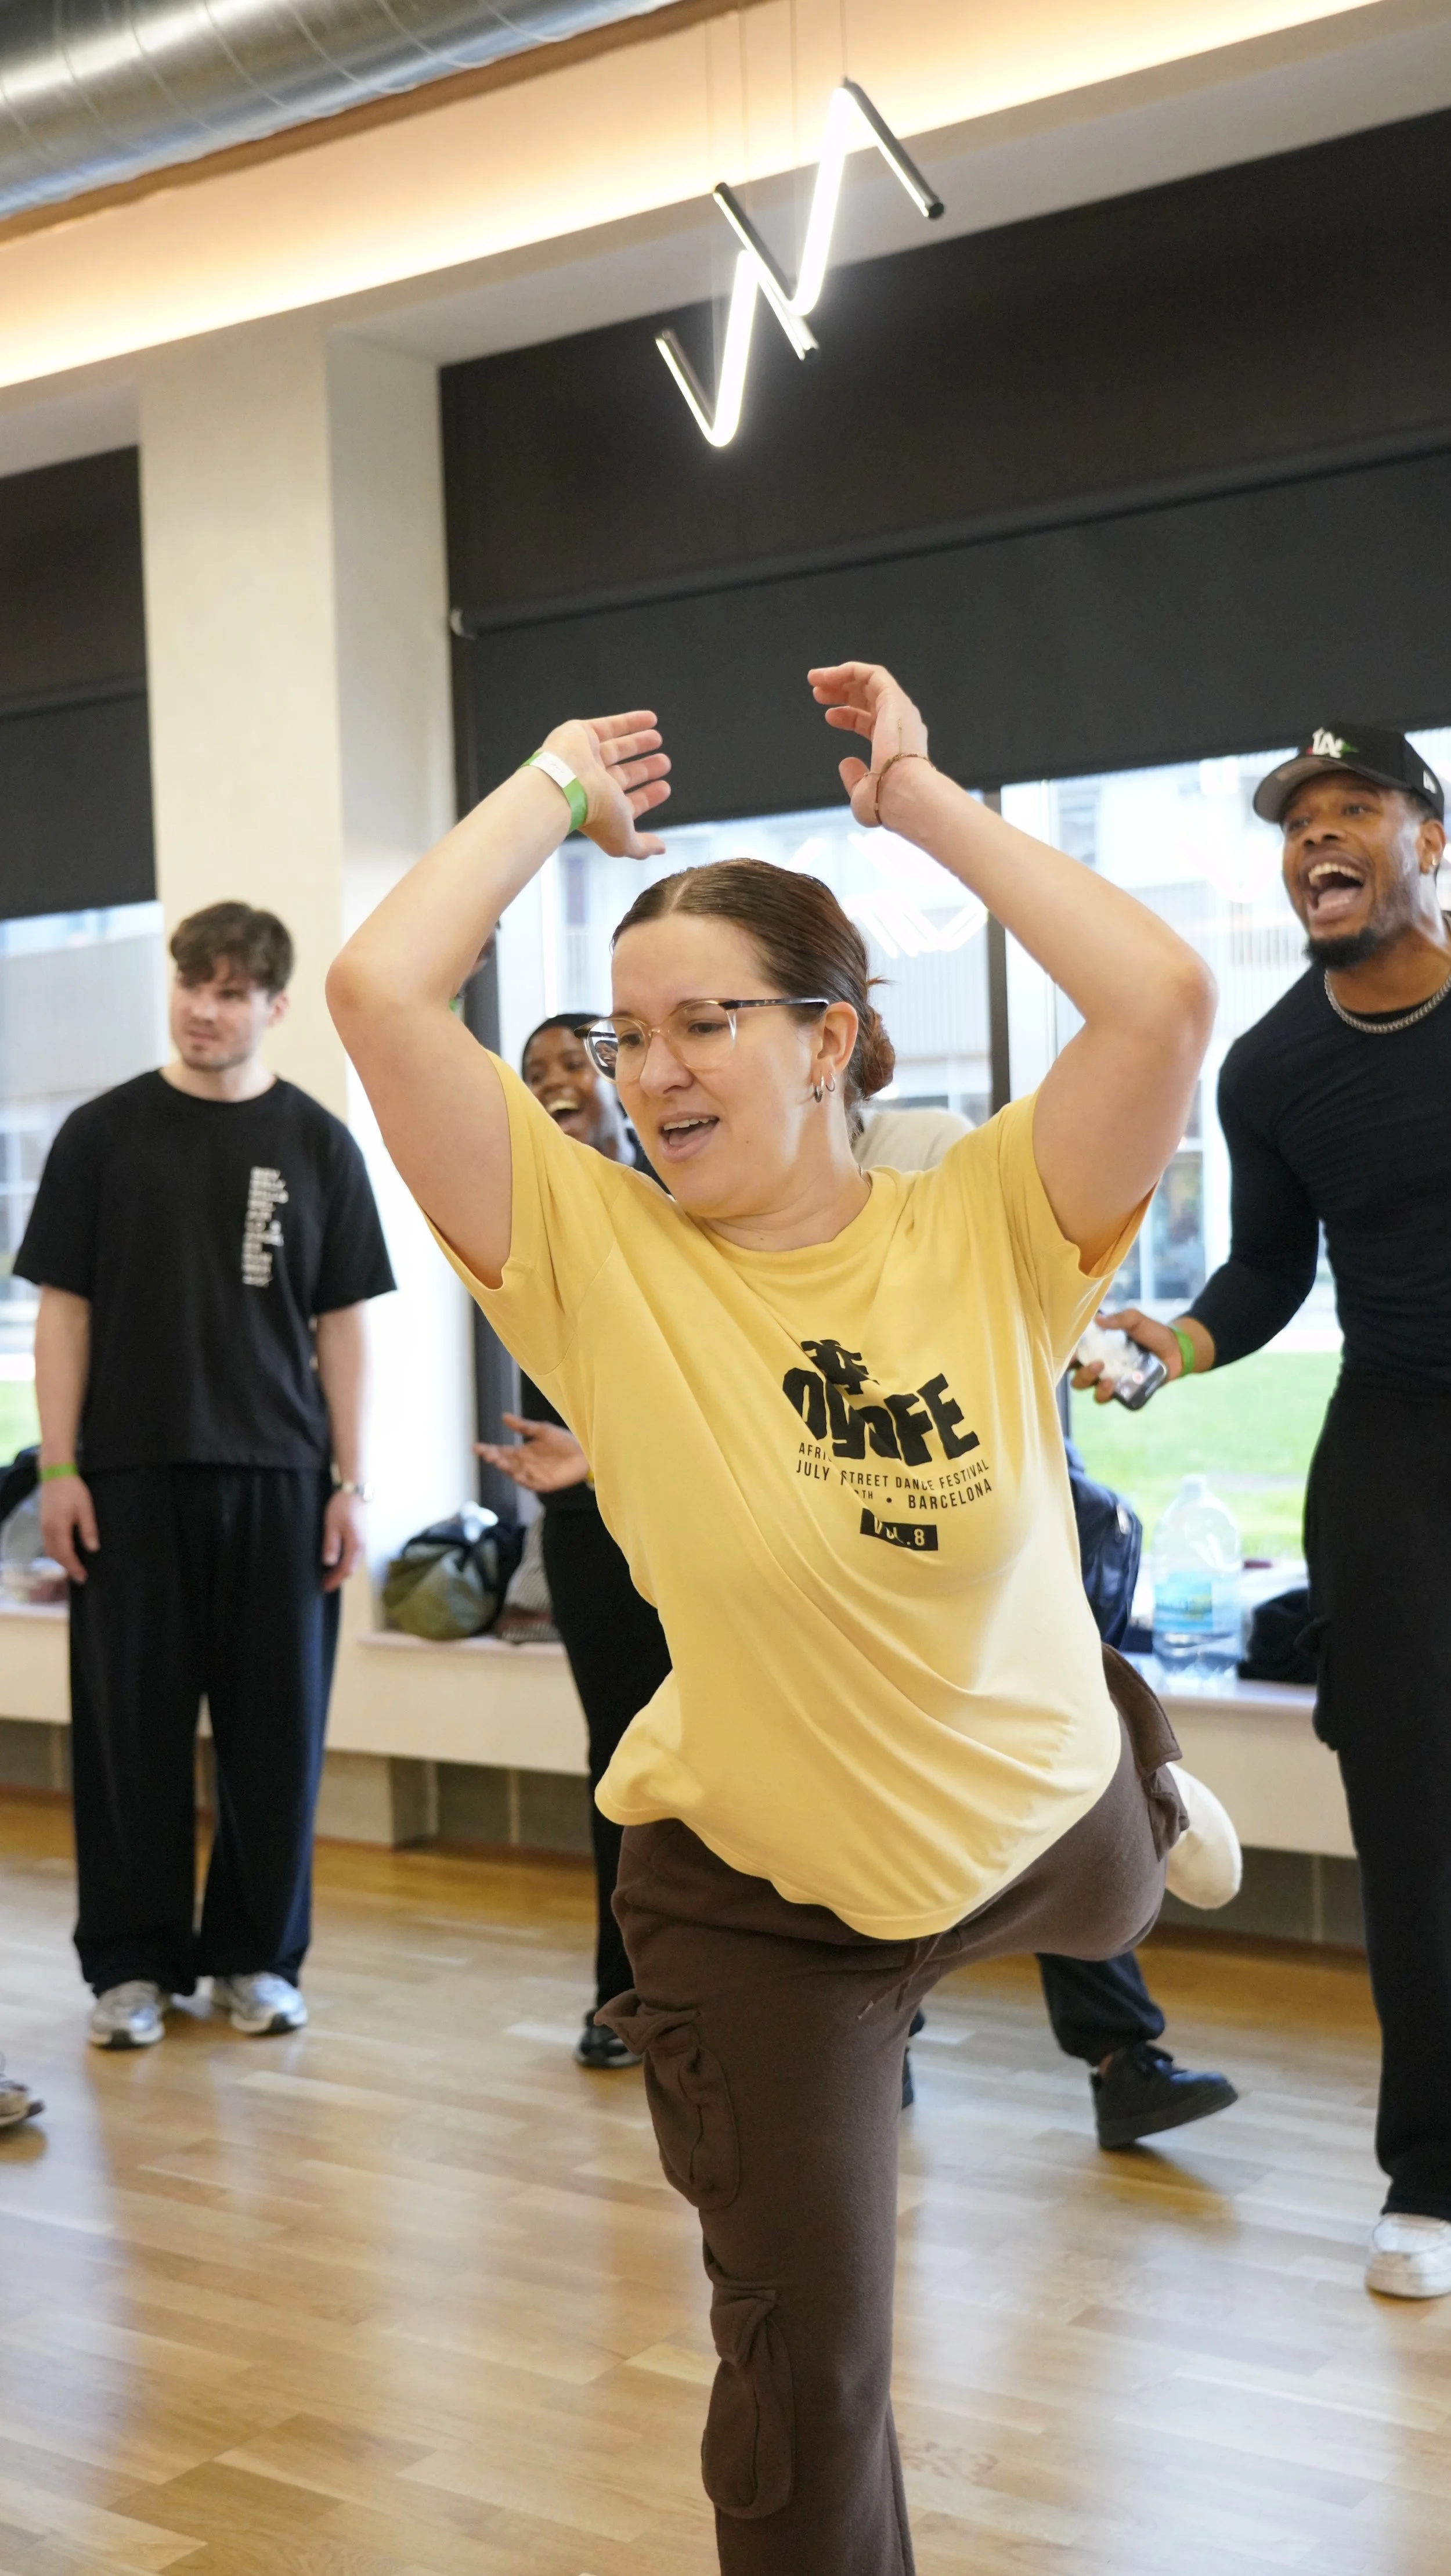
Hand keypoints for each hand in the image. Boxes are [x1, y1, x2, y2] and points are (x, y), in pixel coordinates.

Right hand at [39, 1472, 97, 1583]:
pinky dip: (55, 1552)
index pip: (66, 1554)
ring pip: (49, 1550)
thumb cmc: (73, 1490)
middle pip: (55, 1555)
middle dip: (66, 1568)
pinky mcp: (43, 1523)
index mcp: (58, 1528)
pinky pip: (47, 1544)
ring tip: (72, 1567)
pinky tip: (64, 1553)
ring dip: (60, 1561)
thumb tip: (93, 1549)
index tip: (83, 1577)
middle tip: (79, 1576)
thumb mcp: (85, 1509)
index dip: (74, 1567)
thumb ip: (88, 1529)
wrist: (55, 1475)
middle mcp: (47, 1530)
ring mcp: (43, 1527)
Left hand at [321, 1489, 365, 1591]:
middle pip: (351, 1568)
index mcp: (356, 1545)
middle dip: (338, 1577)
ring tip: (328, 1574)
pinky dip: (344, 1561)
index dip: (335, 1580)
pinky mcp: (360, 1535)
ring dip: (341, 1569)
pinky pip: (353, 1554)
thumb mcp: (332, 1525)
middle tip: (324, 1583)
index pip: (346, 1570)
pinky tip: (335, 1560)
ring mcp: (362, 1541)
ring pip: (352, 1561)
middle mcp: (362, 1545)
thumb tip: (328, 1563)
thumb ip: (331, 1544)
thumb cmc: (342, 1507)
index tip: (325, 1587)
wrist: (355, 1491)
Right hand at [475, 1416, 591, 1493]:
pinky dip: (522, 1479)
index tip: (476, 1447)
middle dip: (495, 1458)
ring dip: (506, 1468)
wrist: (585, 1452)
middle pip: (505, 1463)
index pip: (501, 1451)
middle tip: (487, 1453)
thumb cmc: (564, 1440)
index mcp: (522, 1452)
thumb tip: (503, 1416)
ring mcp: (533, 1475)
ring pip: (514, 1473)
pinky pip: (529, 1483)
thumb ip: (523, 1426)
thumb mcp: (542, 1430)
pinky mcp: (543, 1484)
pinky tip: (516, 1473)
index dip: (488, 1450)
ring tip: (499, 1461)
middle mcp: (524, 1464)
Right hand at [542, 712, 671, 859]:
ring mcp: (587, 757)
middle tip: (664, 763)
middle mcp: (593, 782)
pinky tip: (651, 719)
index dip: (647, 796)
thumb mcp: (624, 839)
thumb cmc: (594, 815)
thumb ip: (642, 846)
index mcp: (601, 807)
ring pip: (617, 748)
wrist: (565, 786)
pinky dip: (630, 722)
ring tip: (658, 739)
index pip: (628, 802)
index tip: (664, 788)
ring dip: (638, 743)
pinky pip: (609, 725)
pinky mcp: (582, 734)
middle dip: (644, 769)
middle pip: (624, 774)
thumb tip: (661, 849)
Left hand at [808, 661, 929, 826]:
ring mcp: (899, 710)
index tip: (828, 716)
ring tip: (814, 679)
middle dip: (842, 692)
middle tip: (817, 692)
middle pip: (869, 698)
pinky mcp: (894, 699)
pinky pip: (872, 674)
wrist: (904, 792)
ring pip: (869, 681)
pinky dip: (848, 671)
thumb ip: (854, 778)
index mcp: (896, 745)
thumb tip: (844, 763)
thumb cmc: (887, 801)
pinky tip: (826, 677)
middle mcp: (901, 724)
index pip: (872, 721)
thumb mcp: (864, 795)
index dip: (848, 716)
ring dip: (840, 677)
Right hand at [1070, 1308, 1184, 1404]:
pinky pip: (1112, 1399)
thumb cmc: (1153, 1332)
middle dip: (1083, 1374)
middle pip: (1079, 1378)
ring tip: (1108, 1380)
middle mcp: (1102, 1367)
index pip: (1076, 1355)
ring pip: (1092, 1392)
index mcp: (1099, 1349)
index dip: (1069, 1357)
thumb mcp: (1136, 1320)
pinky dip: (1109, 1395)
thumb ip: (1120, 1319)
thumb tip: (1098, 1319)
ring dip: (1095, 1387)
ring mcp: (1113, 1381)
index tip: (1074, 1353)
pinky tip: (1114, 1386)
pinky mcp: (1126, 1392)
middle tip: (1097, 1364)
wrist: (1177, 1349)